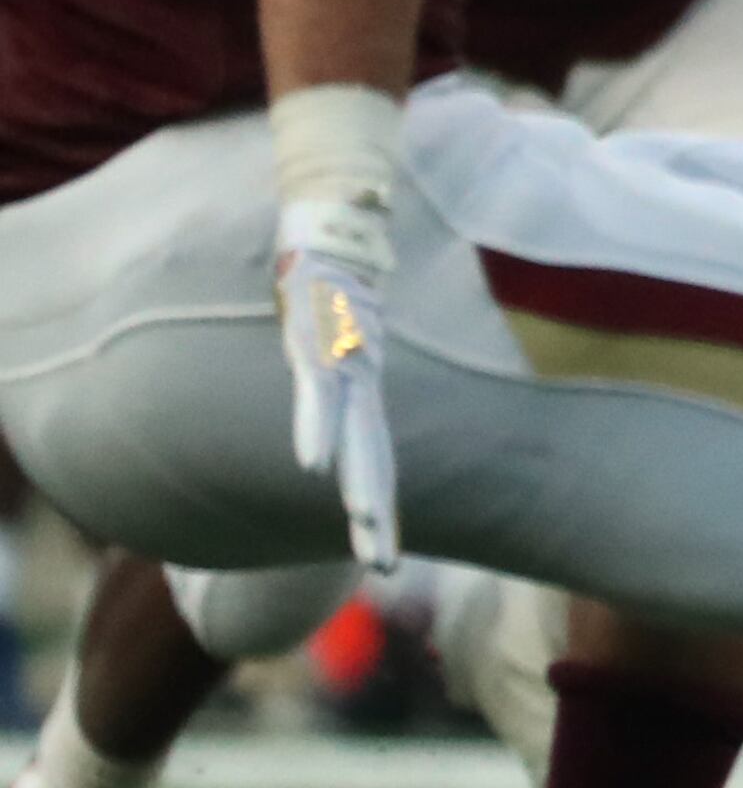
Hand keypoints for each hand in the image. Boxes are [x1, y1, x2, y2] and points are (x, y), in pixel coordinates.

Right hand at [274, 199, 399, 569]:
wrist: (340, 222)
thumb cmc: (335, 286)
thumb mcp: (338, 339)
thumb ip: (334, 375)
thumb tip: (331, 407)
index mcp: (364, 388)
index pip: (376, 460)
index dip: (380, 509)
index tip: (385, 561)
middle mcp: (360, 381)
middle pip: (371, 458)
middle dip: (376, 513)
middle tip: (384, 565)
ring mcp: (340, 361)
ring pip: (352, 432)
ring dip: (356, 479)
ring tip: (365, 522)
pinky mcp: (316, 339)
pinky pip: (316, 393)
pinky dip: (315, 427)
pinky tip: (312, 463)